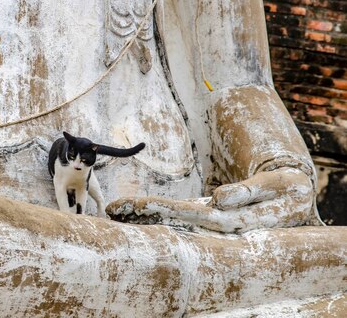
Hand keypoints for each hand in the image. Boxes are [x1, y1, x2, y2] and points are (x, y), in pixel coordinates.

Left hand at [106, 167, 315, 232]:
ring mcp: (211, 218)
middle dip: (142, 213)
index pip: (190, 212)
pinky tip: (137, 212)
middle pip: (173, 218)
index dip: (163, 208)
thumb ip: (249, 192)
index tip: (139, 204)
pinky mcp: (211, 212)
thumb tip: (219, 198)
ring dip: (145, 215)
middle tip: (111, 209)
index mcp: (230, 217)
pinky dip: (159, 211)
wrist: (295, 196)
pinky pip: (181, 212)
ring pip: (173, 217)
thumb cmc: (286, 189)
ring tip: (114, 211)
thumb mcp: (276, 187)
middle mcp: (216, 221)